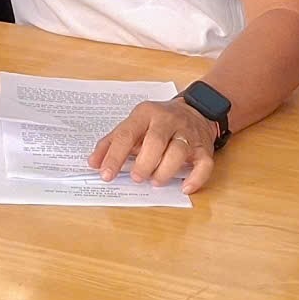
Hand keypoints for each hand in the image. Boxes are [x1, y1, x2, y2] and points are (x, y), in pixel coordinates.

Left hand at [90, 97, 221, 193]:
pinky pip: (204, 164)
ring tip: (155, 181)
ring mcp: (188, 133)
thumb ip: (112, 143)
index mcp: (145, 114)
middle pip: (155, 141)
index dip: (115, 156)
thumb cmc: (158, 123)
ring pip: (179, 151)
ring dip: (165, 171)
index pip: (127, 134)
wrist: (196, 111)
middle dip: (144, 163)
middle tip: (136, 178)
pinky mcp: (204, 147)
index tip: (106, 174)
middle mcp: (167, 121)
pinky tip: (184, 188)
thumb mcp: (133, 126)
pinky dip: (195, 179)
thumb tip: (93, 163)